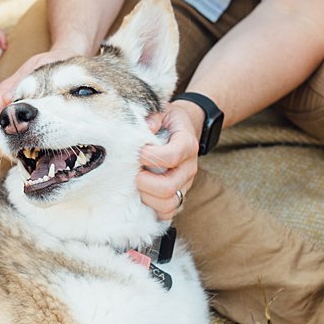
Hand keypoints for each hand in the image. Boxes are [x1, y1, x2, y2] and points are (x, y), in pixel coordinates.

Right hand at [0, 49, 66, 157]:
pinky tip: (35, 150)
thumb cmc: (51, 62)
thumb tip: (7, 98)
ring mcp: (13, 112)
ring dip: (8, 148)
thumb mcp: (38, 67)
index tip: (12, 142)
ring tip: (26, 155)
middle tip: (18, 156)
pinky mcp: (24, 119)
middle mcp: (6, 104)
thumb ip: (23, 81)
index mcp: (5, 92)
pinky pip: (14, 136)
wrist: (63, 60)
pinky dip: (20, 145)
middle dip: (0, 145)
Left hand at [137, 101, 200, 220]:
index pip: (171, 156)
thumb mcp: (162, 111)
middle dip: (144, 182)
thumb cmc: (169, 121)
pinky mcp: (178, 195)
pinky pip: (168, 213)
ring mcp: (185, 184)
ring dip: (147, 197)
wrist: (183, 128)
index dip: (150, 156)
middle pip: (169, 186)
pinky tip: (142, 195)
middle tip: (134, 172)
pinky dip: (153, 209)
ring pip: (168, 204)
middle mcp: (189, 167)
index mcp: (186, 144)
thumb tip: (141, 129)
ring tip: (137, 183)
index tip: (138, 151)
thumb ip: (152, 117)